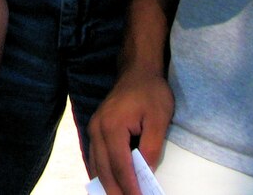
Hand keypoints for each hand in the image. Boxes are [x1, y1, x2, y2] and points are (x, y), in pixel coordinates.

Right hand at [88, 67, 173, 194]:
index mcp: (113, 126)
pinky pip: (95, 157)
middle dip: (116, 193)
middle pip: (105, 171)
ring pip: (96, 166)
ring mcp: (93, 128)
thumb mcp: (159, 119)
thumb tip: (146, 173)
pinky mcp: (95, 129)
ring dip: (106, 186)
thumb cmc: (151, 92)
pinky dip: (101, 174)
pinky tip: (107, 185)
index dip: (130, 189)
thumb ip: (152, 147)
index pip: (121, 167)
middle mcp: (97, 129)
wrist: (137, 70)